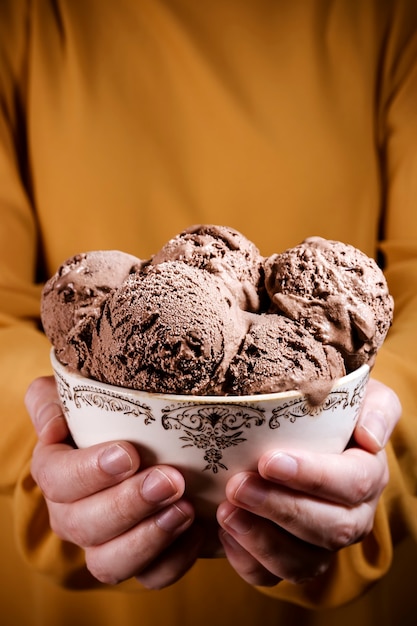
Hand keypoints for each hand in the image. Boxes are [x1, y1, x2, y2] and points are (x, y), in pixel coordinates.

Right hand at [26, 376, 204, 588]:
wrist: (146, 442)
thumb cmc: (105, 414)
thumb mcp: (75, 393)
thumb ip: (52, 400)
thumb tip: (52, 426)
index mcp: (55, 472)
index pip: (56, 479)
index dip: (90, 471)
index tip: (128, 454)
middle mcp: (72, 515)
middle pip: (85, 524)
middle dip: (128, 504)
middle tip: (169, 480)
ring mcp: (105, 543)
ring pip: (110, 563)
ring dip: (149, 538)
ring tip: (183, 509)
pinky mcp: (140, 560)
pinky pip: (151, 577)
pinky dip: (174, 560)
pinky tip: (197, 529)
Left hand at [216, 378, 401, 586]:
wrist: (301, 432)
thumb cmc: (326, 409)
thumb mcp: (358, 395)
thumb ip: (375, 408)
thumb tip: (370, 438)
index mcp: (368, 474)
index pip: (353, 483)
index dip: (313, 476)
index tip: (270, 461)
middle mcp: (352, 517)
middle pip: (329, 529)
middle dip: (281, 509)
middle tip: (239, 485)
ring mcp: (320, 544)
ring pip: (302, 562)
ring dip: (261, 539)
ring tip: (226, 511)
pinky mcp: (289, 559)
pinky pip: (270, 576)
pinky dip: (245, 560)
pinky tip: (224, 532)